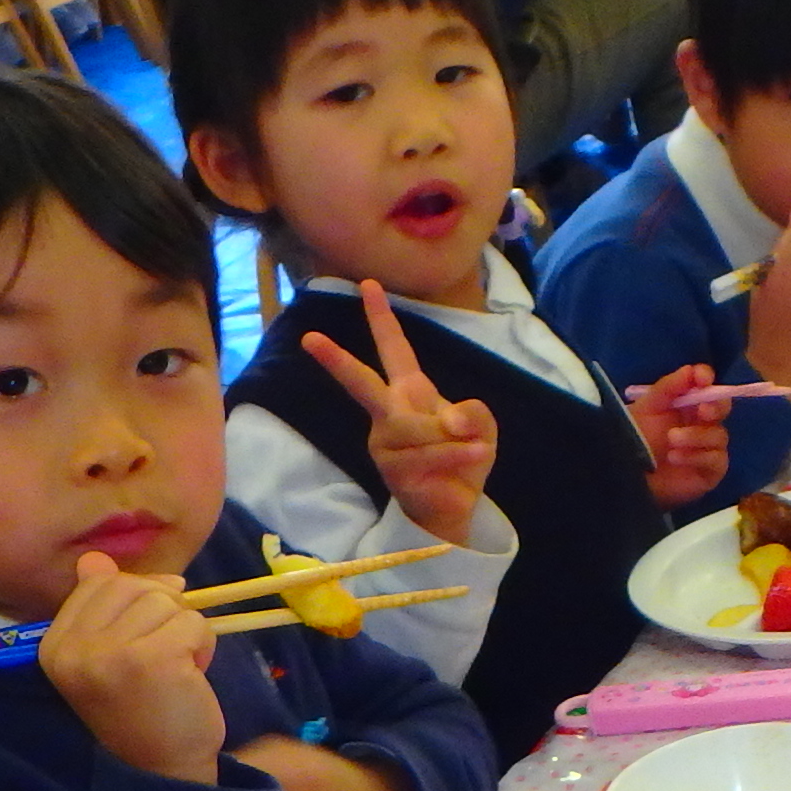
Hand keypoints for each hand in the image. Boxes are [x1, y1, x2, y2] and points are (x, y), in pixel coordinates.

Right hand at [36, 552, 225, 787]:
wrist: (161, 768)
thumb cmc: (139, 708)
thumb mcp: (107, 655)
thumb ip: (100, 607)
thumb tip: (94, 560)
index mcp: (56, 645)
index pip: (100, 583)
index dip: (138, 594)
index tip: (147, 630)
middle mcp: (75, 648)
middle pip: (134, 586)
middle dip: (163, 611)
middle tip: (166, 652)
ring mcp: (111, 653)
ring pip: (167, 602)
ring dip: (185, 631)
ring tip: (176, 668)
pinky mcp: (153, 660)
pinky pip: (193, 622)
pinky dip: (204, 645)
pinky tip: (191, 676)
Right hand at [302, 285, 498, 547]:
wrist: (455, 506)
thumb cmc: (462, 457)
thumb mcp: (480, 426)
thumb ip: (473, 412)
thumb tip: (452, 418)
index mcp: (409, 392)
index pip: (394, 348)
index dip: (382, 317)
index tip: (368, 284)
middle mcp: (389, 413)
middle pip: (362, 383)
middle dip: (337, 361)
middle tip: (310, 339)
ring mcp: (385, 442)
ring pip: (420, 429)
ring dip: (456, 441)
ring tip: (476, 450)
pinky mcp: (392, 469)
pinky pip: (429, 453)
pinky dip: (458, 454)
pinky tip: (475, 457)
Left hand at [628, 364, 735, 503]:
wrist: (627, 475)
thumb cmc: (637, 439)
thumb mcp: (647, 408)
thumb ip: (669, 387)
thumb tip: (691, 370)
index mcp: (688, 404)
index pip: (706, 386)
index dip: (707, 379)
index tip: (701, 378)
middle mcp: (703, 423)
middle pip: (722, 408)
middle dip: (715, 406)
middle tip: (702, 410)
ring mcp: (709, 448)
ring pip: (719, 436)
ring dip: (696, 436)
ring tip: (672, 440)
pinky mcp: (711, 472)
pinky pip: (716, 460)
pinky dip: (697, 457)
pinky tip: (676, 457)